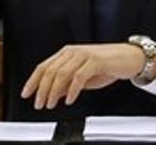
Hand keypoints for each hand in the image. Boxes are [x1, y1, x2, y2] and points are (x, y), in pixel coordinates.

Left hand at [21, 43, 145, 109]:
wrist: (129, 58)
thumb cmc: (107, 66)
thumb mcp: (82, 77)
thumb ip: (67, 83)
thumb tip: (53, 93)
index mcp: (66, 54)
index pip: (43, 66)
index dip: (33, 81)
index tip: (26, 94)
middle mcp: (72, 52)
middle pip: (50, 71)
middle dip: (41, 89)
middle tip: (39, 104)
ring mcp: (83, 55)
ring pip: (62, 73)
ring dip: (54, 91)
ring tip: (51, 104)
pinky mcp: (95, 61)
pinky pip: (79, 77)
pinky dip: (72, 90)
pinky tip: (69, 100)